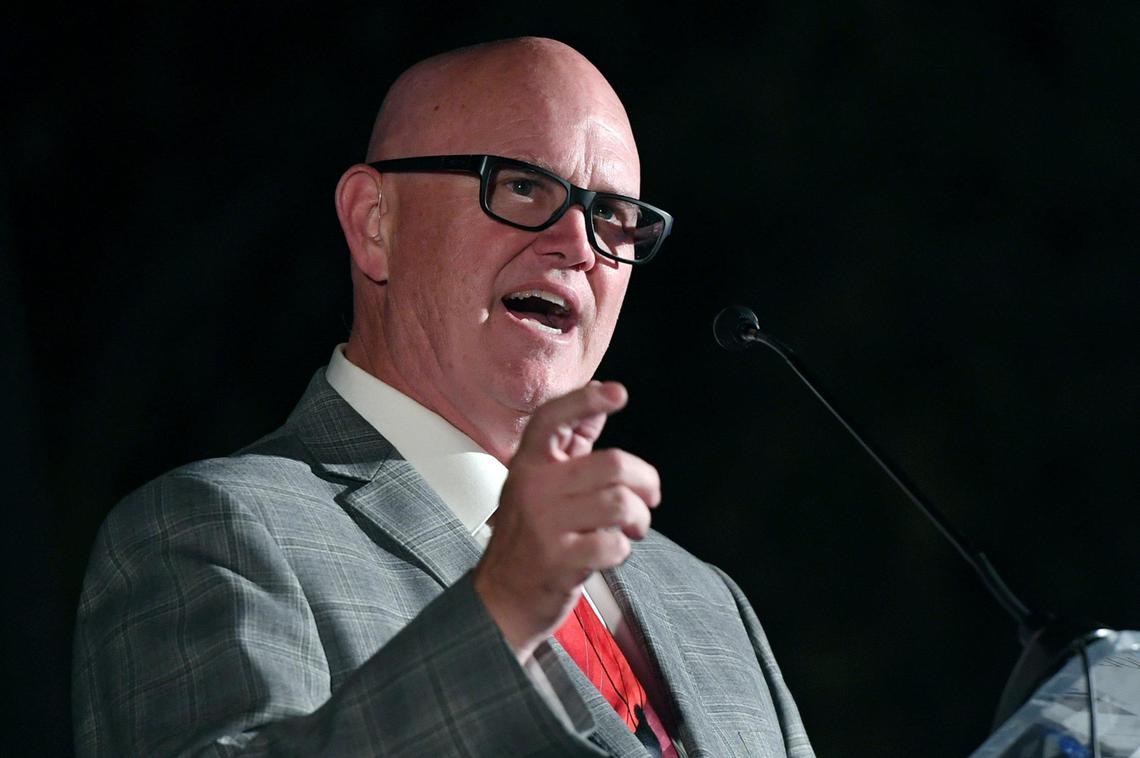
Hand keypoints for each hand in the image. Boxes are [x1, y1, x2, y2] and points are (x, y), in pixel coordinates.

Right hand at [473, 381, 661, 662]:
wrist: (501, 600)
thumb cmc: (529, 538)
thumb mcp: (539, 486)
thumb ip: (569, 444)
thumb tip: (599, 401)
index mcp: (529, 464)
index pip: (552, 418)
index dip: (586, 399)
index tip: (618, 394)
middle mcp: (533, 488)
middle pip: (613, 465)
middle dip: (646, 483)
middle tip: (649, 498)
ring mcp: (544, 524)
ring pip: (620, 503)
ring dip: (639, 519)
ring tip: (633, 527)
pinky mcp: (557, 560)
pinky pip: (614, 543)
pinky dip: (622, 548)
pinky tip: (610, 551)